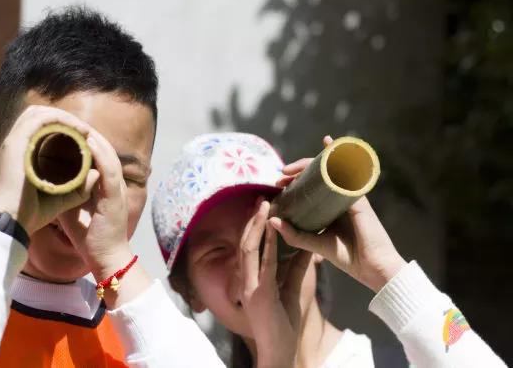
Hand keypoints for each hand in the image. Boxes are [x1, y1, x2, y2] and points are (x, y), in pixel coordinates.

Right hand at [0, 105, 99, 235]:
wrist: (8, 225)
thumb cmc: (29, 216)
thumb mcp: (59, 198)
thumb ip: (77, 186)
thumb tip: (96, 174)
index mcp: (19, 154)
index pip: (38, 127)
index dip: (61, 126)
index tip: (83, 136)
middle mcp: (14, 144)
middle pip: (38, 114)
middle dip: (64, 118)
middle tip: (85, 130)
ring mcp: (13, 142)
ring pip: (39, 113)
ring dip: (64, 117)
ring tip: (84, 129)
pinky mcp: (15, 144)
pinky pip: (40, 120)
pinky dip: (61, 120)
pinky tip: (79, 130)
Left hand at [56, 127, 151, 307]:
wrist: (105, 259)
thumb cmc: (89, 237)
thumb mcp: (71, 208)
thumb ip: (64, 191)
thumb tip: (44, 178)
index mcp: (103, 183)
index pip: (95, 154)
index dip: (81, 138)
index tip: (64, 127)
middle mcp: (112, 182)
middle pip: (102, 148)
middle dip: (86, 132)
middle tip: (69, 119)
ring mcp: (116, 188)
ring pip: (108, 153)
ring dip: (93, 137)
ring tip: (77, 123)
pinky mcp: (116, 196)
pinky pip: (110, 169)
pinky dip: (100, 153)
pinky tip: (88, 141)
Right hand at [240, 197, 311, 367]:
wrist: (280, 351)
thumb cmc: (283, 323)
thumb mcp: (291, 288)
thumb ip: (295, 267)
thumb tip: (304, 245)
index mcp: (252, 278)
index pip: (250, 246)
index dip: (254, 226)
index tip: (263, 206)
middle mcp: (247, 279)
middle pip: (245, 242)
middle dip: (252, 220)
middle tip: (262, 198)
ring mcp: (250, 287)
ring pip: (248, 249)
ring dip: (255, 226)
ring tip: (264, 206)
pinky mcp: (259, 294)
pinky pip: (263, 265)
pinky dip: (266, 245)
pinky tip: (271, 229)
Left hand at [270, 136, 406, 292]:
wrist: (373, 268)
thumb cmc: (348, 257)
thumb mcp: (315, 245)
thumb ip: (295, 235)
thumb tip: (272, 220)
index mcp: (328, 208)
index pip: (311, 187)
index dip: (294, 181)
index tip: (278, 184)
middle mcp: (338, 198)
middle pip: (317, 175)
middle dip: (298, 170)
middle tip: (281, 175)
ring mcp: (349, 195)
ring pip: (329, 169)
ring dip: (310, 162)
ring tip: (292, 167)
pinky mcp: (357, 195)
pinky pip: (348, 170)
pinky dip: (338, 155)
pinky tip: (328, 143)